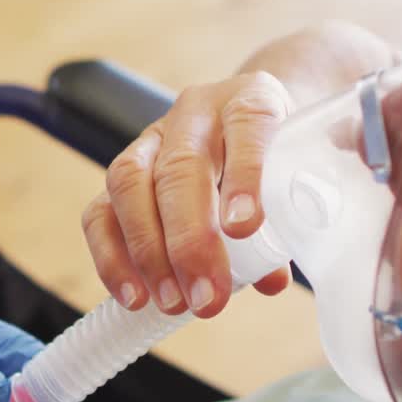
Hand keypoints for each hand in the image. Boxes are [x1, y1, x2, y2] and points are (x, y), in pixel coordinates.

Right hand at [82, 21, 392, 319]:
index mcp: (251, 99)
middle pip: (179, 166)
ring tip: (171, 302)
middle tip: (208, 298)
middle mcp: (194, 114)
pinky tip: (134, 296)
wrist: (253, 126)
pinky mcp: (122, 174)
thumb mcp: (302, 175)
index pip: (248, 125)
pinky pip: (100, 211)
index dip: (245, 175)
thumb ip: (292, 221)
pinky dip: (112, 257)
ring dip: (146, 250)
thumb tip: (270, 280)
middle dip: (189, 239)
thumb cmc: (284, 158)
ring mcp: (150, 141)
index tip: (243, 229)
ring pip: (129, 183)